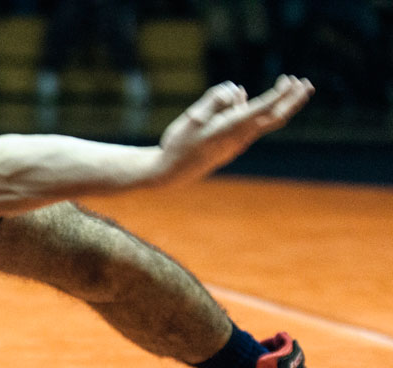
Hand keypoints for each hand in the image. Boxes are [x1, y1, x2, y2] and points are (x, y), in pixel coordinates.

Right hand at [156, 75, 313, 184]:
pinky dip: (256, 110)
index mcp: (229, 129)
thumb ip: (215, 100)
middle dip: (292, 100)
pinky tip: (244, 100)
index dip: (278, 95)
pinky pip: (250, 124)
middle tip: (307, 84)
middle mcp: (239, 137)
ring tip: (284, 83)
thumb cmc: (179, 143)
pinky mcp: (234, 145)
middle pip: (274, 118)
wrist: (172, 173)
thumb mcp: (192, 116)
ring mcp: (238, 143)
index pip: (260, 110)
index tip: (291, 82)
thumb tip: (238, 92)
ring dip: (278, 103)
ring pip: (264, 121)